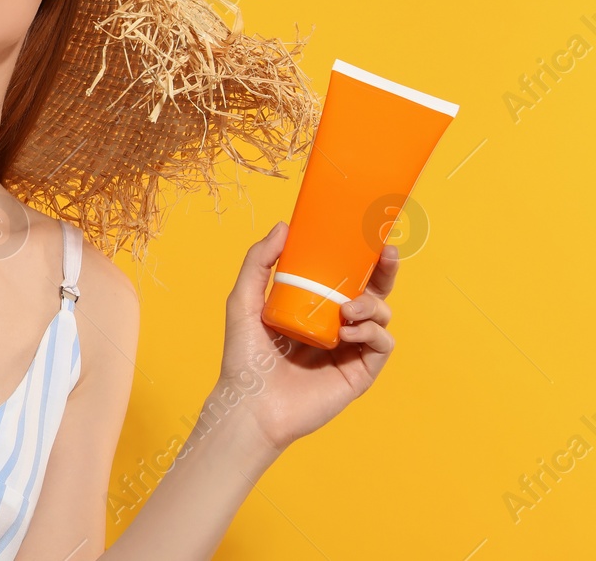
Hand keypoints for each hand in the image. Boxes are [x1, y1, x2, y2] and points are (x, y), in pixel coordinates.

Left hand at [216, 221, 397, 453]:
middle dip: (385, 272)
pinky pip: (381, 345)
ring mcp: (350, 349)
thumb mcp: (244, 301)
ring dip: (373, 304)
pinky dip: (373, 333)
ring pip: (381, 316)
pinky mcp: (359, 372)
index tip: (370, 235)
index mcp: (313, 307)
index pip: (344, 277)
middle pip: (373, 292)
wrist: (251, 404)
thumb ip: (259, 263)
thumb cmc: (245, 356)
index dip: (361, 257)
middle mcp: (336, 326)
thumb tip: (283, 227)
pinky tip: (349, 332)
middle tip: (387, 254)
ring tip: (349, 308)